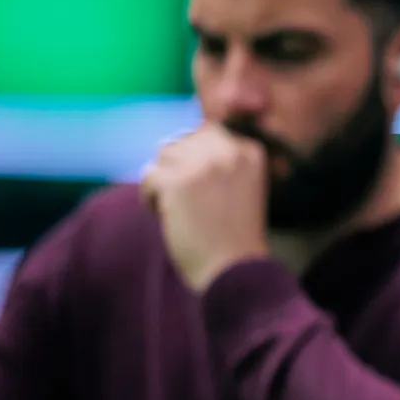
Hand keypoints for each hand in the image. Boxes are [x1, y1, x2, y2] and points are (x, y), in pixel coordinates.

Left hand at [139, 124, 270, 291]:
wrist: (234, 269)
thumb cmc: (236, 235)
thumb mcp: (243, 186)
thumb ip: (220, 161)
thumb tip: (174, 142)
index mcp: (251, 151)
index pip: (210, 130)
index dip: (197, 156)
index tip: (201, 187)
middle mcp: (229, 151)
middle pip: (184, 140)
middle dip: (178, 165)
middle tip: (184, 197)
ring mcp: (203, 165)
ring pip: (163, 155)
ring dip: (163, 180)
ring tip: (175, 207)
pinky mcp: (178, 182)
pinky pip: (148, 176)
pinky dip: (150, 198)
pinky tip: (165, 216)